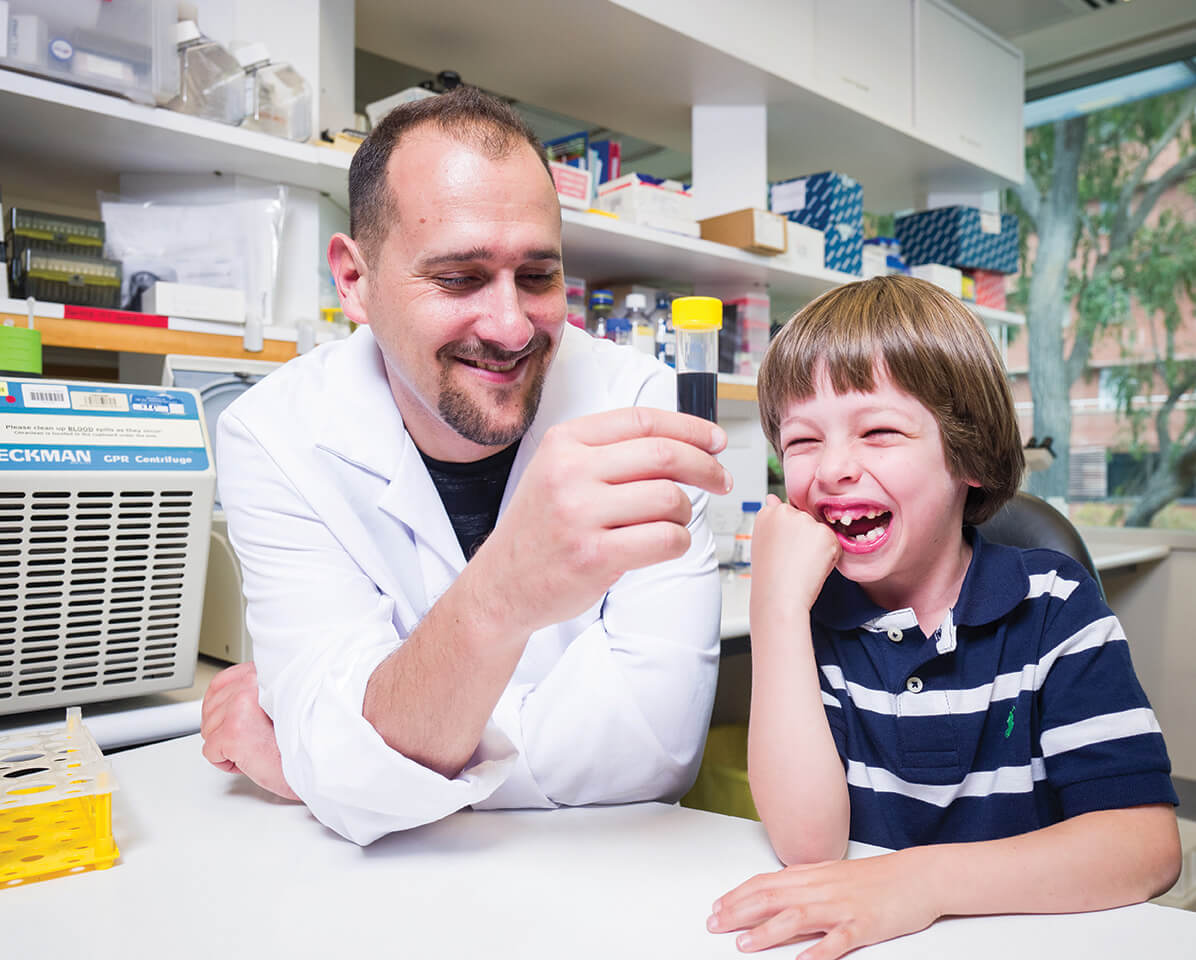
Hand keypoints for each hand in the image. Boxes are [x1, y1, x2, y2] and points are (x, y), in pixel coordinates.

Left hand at [200, 662, 298, 800]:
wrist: (318, 762)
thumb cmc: (306, 739)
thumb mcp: (281, 703)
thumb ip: (256, 694)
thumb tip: (230, 701)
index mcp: (261, 674)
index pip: (220, 684)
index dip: (222, 708)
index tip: (237, 721)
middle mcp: (250, 683)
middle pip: (210, 709)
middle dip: (224, 729)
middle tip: (253, 737)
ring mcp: (240, 706)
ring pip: (208, 730)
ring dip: (227, 746)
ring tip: (256, 747)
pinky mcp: (234, 731)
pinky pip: (210, 752)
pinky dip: (227, 762)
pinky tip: (251, 758)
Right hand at [470, 407, 730, 635]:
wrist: (501, 585)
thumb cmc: (542, 529)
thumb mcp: (559, 472)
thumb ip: (610, 453)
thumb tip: (686, 441)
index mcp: (564, 442)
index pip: (643, 420)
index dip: (690, 428)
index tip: (716, 441)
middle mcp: (569, 472)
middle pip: (664, 454)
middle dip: (706, 467)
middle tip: (721, 480)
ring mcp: (579, 514)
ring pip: (670, 498)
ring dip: (686, 512)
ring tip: (673, 522)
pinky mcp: (594, 555)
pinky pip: (665, 539)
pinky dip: (678, 541)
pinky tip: (666, 544)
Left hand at [707, 851, 938, 959]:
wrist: (918, 876)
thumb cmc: (875, 878)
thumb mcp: (833, 874)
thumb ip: (803, 882)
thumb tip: (774, 890)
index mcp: (813, 876)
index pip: (766, 883)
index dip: (738, 896)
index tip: (716, 907)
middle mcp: (822, 889)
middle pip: (773, 898)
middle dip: (739, 912)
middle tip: (714, 924)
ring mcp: (842, 907)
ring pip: (798, 917)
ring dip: (768, 931)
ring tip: (745, 944)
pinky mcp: (865, 925)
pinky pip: (839, 940)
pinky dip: (819, 951)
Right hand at [751, 494, 840, 620]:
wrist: (778, 597)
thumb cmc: (770, 576)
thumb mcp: (764, 541)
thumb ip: (773, 519)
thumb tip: (772, 497)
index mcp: (767, 512)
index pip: (790, 516)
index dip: (789, 538)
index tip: (782, 552)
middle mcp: (786, 511)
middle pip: (807, 522)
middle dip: (805, 540)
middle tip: (790, 560)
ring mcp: (806, 521)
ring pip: (822, 533)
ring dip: (818, 549)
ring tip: (800, 564)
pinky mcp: (824, 534)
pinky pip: (835, 544)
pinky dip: (829, 558)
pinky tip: (812, 567)